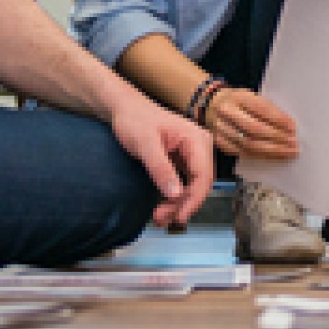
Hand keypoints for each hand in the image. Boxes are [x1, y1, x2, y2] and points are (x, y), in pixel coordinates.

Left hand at [108, 94, 214, 228]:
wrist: (125, 109)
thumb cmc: (135, 120)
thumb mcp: (145, 144)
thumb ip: (161, 169)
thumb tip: (176, 195)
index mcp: (196, 139)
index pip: (204, 176)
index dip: (193, 200)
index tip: (179, 217)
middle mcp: (199, 147)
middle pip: (200, 184)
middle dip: (183, 205)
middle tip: (161, 220)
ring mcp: (192, 154)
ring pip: (193, 187)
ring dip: (178, 204)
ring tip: (159, 218)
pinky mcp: (183, 160)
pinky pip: (185, 183)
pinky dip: (175, 197)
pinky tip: (163, 207)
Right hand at [205, 87, 298, 160]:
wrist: (211, 104)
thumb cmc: (238, 101)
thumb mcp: (250, 96)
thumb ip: (266, 109)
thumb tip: (289, 125)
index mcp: (239, 97)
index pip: (262, 109)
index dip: (279, 120)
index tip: (293, 128)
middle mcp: (228, 112)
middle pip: (255, 129)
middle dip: (278, 138)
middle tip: (294, 144)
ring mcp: (221, 128)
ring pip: (249, 144)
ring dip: (272, 150)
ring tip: (287, 153)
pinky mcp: (220, 142)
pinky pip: (242, 153)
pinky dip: (260, 156)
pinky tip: (273, 156)